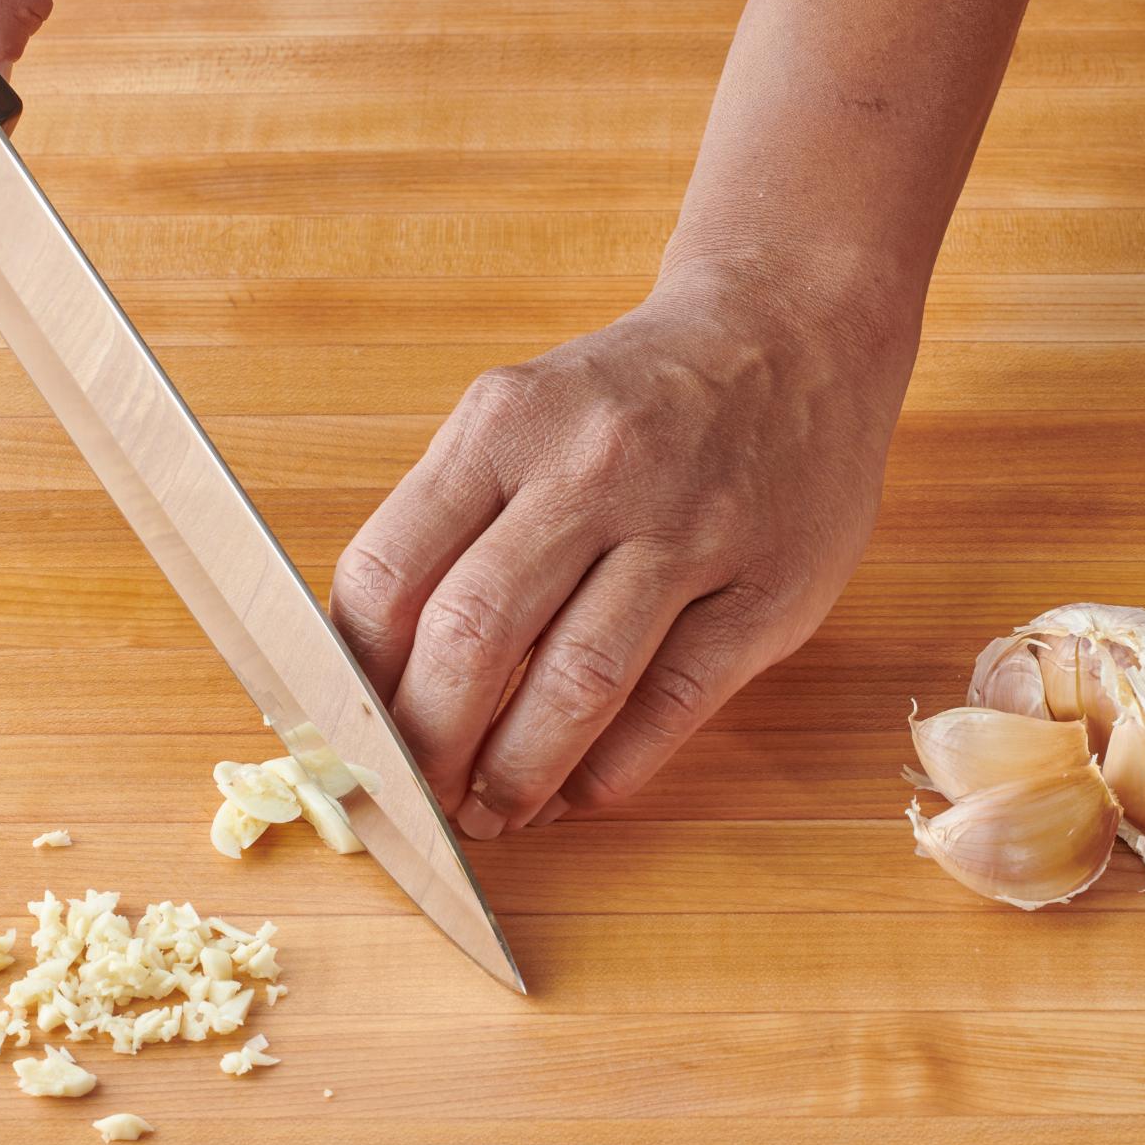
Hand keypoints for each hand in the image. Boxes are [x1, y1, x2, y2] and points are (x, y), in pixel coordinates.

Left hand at [329, 272, 913, 837]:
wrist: (792, 330)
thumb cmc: (630, 399)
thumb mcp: (520, 415)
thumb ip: (450, 522)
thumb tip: (377, 669)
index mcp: (505, 424)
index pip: (390, 570)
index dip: (356, 675)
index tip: (352, 731)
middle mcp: (594, 470)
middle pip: (475, 634)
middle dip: (428, 743)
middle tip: (417, 798)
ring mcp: (689, 529)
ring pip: (577, 680)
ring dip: (517, 771)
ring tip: (490, 814)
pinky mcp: (767, 589)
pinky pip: (673, 701)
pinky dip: (612, 767)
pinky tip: (578, 792)